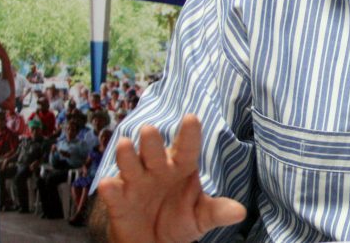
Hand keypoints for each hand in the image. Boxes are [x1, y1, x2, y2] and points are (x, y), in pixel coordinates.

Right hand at [96, 114, 244, 242]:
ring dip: (127, 156)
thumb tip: (240, 212)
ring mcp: (136, 183)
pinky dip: (111, 189)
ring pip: (131, 166)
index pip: (187, 148)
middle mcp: (157, 169)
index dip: (189, 134)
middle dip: (152, 143)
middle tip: (150, 130)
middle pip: (154, 152)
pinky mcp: (119, 201)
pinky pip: (114, 193)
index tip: (191, 118)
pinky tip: (109, 183)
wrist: (154, 241)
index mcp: (181, 167)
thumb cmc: (179, 219)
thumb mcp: (201, 217)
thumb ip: (217, 212)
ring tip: (126, 145)